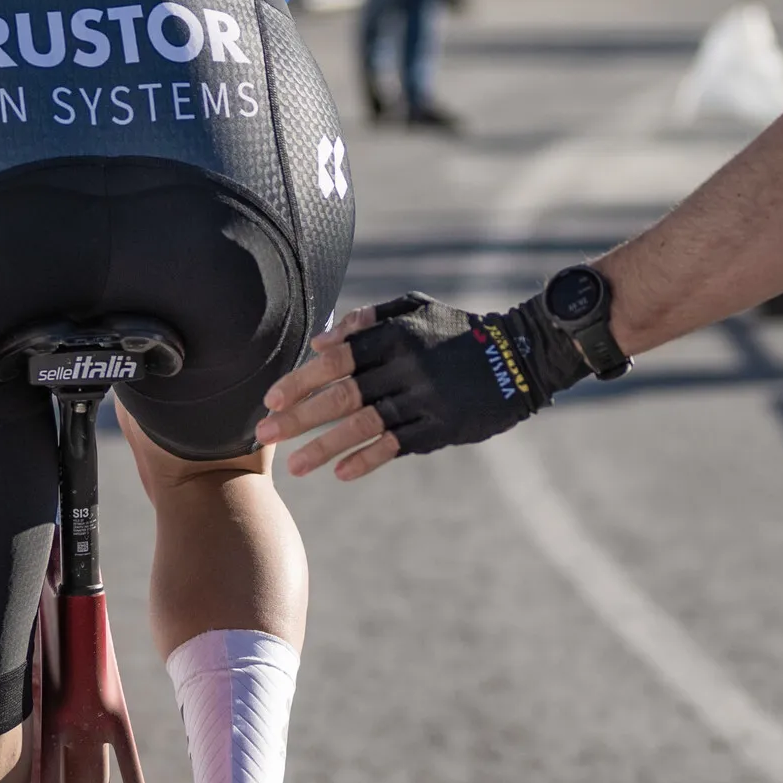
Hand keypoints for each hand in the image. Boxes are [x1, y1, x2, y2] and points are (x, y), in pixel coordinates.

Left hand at [256, 292, 594, 479]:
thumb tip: (321, 342)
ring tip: (296, 466)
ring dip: (325, 447)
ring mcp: (424, 400)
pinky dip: (368, 459)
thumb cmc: (457, 331)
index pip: (337, 359)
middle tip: (264, 433)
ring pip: (364, 425)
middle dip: (299, 417)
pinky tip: (342, 473)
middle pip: (341, 395)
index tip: (272, 399)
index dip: (302, 379)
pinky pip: (397, 445)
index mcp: (396, 336)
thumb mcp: (416, 309)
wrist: (519, 357)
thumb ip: (368, 319)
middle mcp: (406, 368)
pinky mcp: (441, 427)